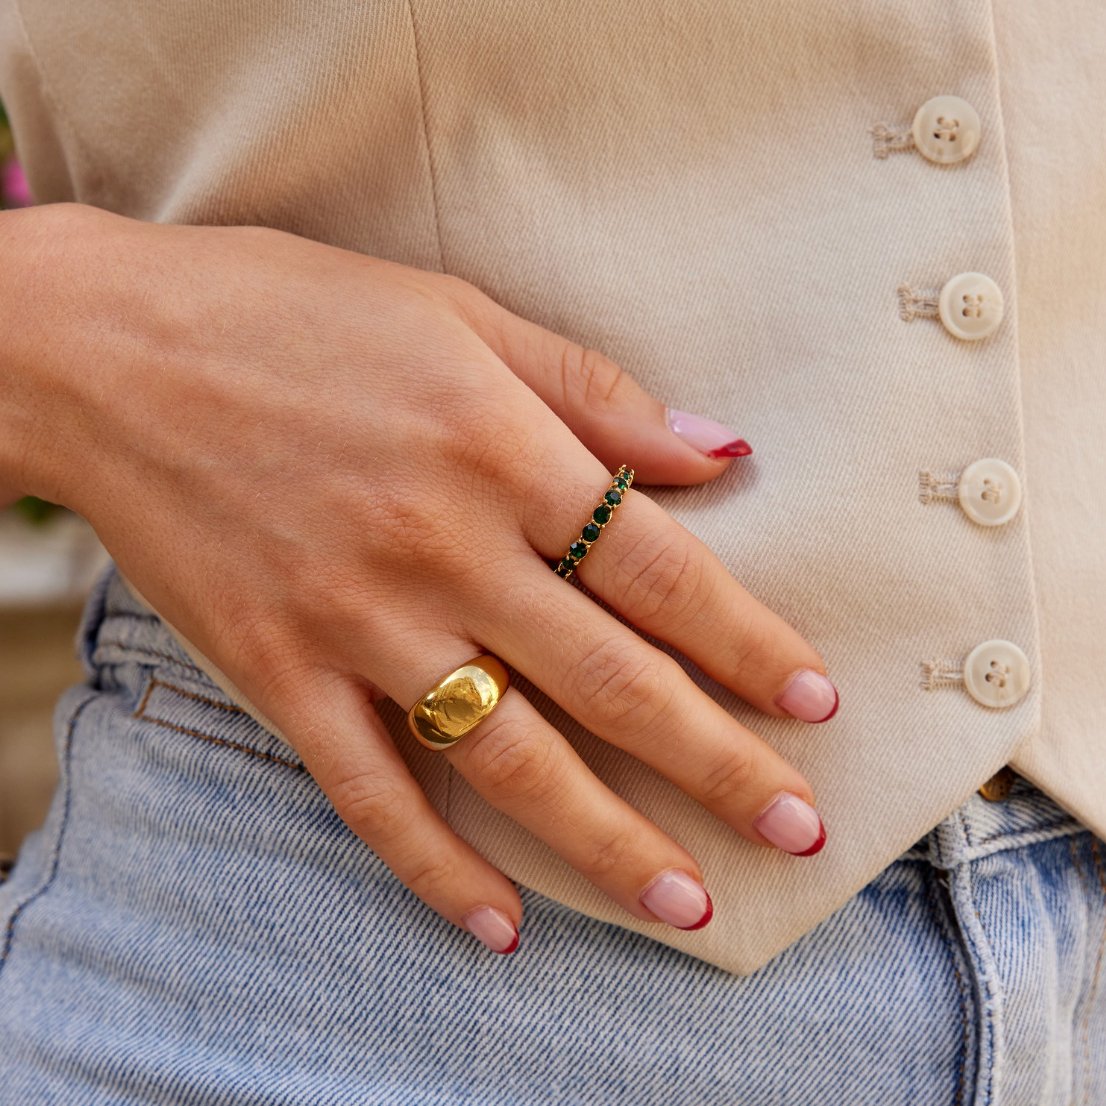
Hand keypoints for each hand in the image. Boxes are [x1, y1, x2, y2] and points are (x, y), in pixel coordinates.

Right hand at [30, 203, 837, 951]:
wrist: (108, 349)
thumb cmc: (289, 312)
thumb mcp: (455, 313)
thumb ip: (591, 391)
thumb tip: (714, 450)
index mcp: (497, 450)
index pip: (658, 571)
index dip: (747, 642)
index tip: (814, 702)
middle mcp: (442, 551)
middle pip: (609, 681)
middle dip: (715, 764)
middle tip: (797, 831)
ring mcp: (357, 623)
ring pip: (507, 756)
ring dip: (607, 841)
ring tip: (687, 902)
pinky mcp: (279, 673)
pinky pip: (369, 792)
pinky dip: (433, 867)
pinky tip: (499, 924)